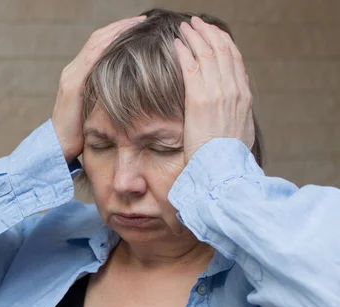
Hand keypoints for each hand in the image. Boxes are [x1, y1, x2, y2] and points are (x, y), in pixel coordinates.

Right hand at [52, 15, 145, 163]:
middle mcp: (73, 70)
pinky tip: (124, 41)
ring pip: (95, 44)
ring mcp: (71, 76)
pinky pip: (91, 59)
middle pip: (98, 38)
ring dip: (117, 31)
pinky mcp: (71, 86)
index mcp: (79, 75)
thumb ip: (108, 97)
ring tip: (137, 23)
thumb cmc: (81, 136)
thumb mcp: (98, 111)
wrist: (58, 149)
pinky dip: (108, 47)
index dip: (118, 32)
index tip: (139, 26)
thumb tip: (132, 92)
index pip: (99, 44)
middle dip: (120, 26)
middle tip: (142, 18)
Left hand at [174, 16, 254, 163]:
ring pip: (207, 54)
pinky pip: (191, 68)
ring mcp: (217, 93)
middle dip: (208, 33)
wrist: (225, 169)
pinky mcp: (199, 100)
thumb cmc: (228, 156)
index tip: (213, 33)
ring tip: (184, 28)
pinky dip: (184, 52)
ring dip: (195, 37)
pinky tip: (176, 44)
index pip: (235, 59)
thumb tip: (234, 99)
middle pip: (222, 50)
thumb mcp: (241, 129)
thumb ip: (237, 110)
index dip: (223, 42)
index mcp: (243, 96)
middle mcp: (233, 90)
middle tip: (196, 23)